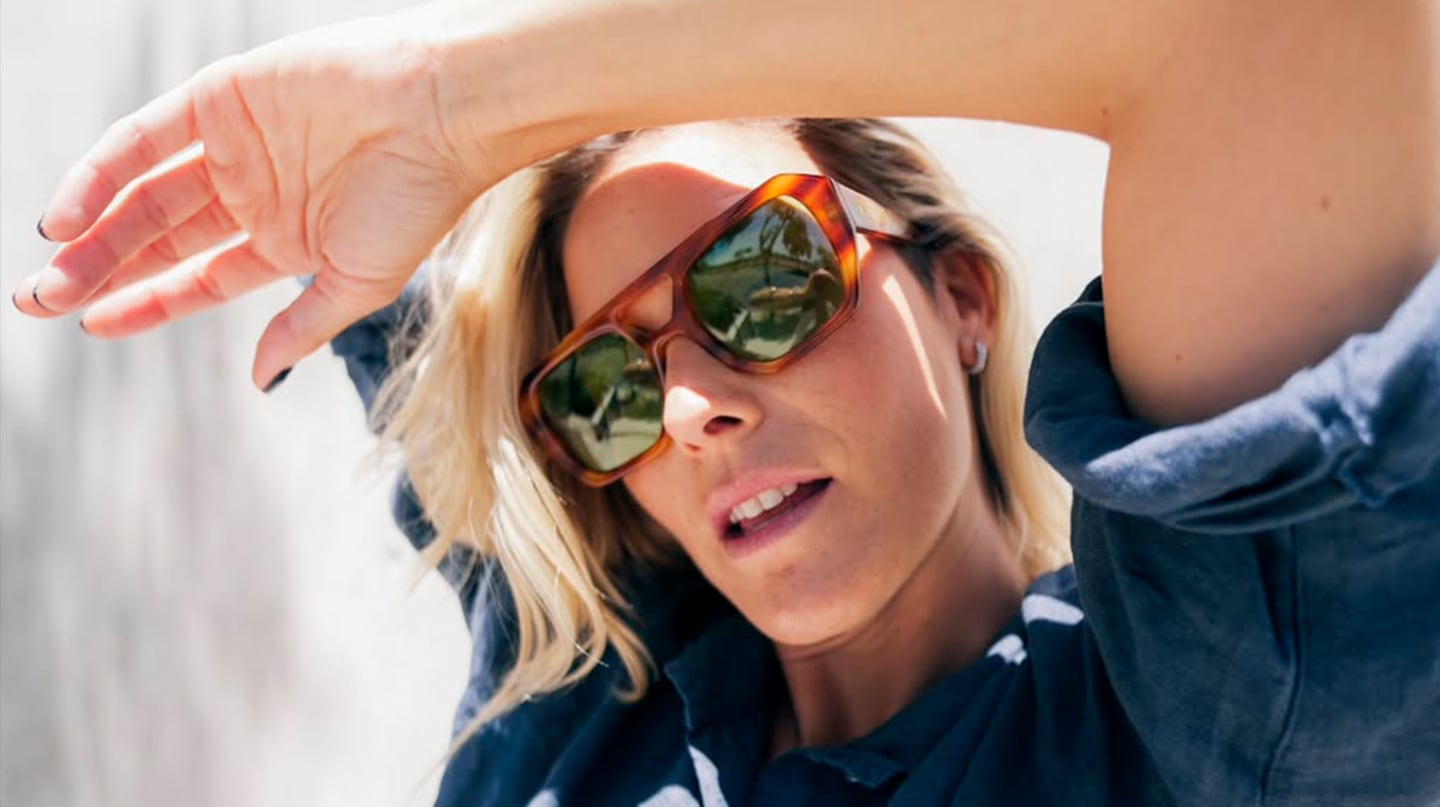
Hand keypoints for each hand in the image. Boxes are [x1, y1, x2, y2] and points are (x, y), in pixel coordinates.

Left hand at [15, 10, 490, 389]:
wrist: (443, 114)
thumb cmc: (418, 202)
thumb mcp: (358, 283)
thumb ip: (302, 328)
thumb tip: (261, 378)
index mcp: (285, 240)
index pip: (198, 278)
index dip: (145, 302)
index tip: (94, 324)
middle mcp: (253, 192)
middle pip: (158, 237)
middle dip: (101, 270)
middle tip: (41, 301)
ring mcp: (234, 144)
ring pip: (142, 192)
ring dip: (93, 232)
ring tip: (51, 272)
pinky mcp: (220, 97)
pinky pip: (144, 138)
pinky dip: (101, 173)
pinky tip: (70, 216)